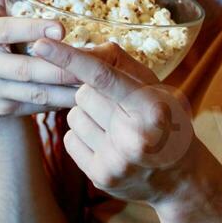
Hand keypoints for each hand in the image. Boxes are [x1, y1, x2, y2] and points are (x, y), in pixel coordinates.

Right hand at [0, 0, 82, 117]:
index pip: (5, 30)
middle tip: (90, 61)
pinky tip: (86, 95)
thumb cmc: (3, 26)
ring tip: (95, 80)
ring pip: (34, 91)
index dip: (32, 29)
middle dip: (59, 65)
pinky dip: (62, 101)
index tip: (62, 28)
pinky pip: (38, 106)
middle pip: (24, 68)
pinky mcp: (2, 108)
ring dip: (66, 87)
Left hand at [31, 37, 202, 206]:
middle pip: (83, 95)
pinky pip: (70, 140)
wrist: (180, 178)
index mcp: (153, 107)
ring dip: (88, 116)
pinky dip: (83, 138)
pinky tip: (107, 144)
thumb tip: (79, 51)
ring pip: (73, 117)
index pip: (103, 77)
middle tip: (119, 108)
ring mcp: (117, 160)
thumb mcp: (158, 88)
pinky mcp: (101, 176)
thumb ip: (121, 66)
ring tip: (115, 128)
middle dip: (94, 94)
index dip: (70, 58)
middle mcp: (135, 136)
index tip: (41, 44)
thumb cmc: (165, 120)